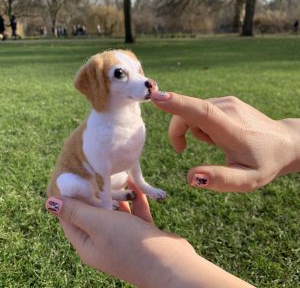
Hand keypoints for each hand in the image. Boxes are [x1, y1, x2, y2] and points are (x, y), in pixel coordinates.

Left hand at [45, 181, 253, 287]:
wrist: (170, 264)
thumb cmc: (130, 244)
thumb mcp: (99, 224)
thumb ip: (76, 212)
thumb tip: (49, 203)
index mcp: (87, 244)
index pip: (70, 218)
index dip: (69, 197)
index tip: (72, 176)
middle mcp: (103, 242)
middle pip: (93, 213)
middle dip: (96, 192)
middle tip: (97, 170)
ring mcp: (123, 239)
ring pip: (115, 212)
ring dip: (118, 196)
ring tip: (119, 174)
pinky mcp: (140, 234)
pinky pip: (134, 214)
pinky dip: (135, 201)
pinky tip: (138, 187)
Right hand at [151, 91, 299, 191]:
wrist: (285, 142)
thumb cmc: (265, 163)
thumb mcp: (246, 180)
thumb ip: (220, 180)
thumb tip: (191, 177)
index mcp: (231, 130)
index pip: (201, 112)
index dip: (177, 104)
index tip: (156, 97)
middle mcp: (228, 109)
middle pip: (188, 113)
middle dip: (177, 131)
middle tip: (183, 150)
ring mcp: (228, 102)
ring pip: (193, 112)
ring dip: (192, 130)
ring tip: (213, 143)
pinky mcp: (227, 101)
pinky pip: (201, 110)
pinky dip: (199, 123)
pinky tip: (216, 134)